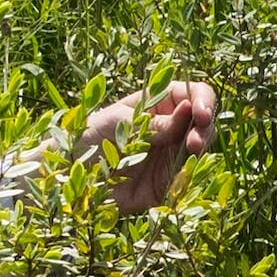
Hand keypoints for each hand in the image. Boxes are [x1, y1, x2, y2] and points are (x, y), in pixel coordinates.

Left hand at [82, 78, 221, 214]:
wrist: (72, 175)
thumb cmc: (89, 137)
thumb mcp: (119, 122)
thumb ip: (154, 122)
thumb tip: (189, 111)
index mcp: (158, 103)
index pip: (192, 94)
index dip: (203, 100)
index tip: (201, 113)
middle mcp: (170, 127)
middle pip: (203, 122)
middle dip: (204, 128)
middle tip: (194, 142)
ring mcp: (171, 154)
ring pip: (201, 148)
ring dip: (201, 148)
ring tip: (191, 151)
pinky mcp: (168, 182)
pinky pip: (187, 177)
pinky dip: (191, 174)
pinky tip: (184, 173)